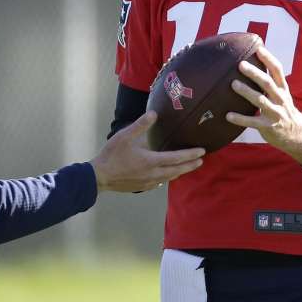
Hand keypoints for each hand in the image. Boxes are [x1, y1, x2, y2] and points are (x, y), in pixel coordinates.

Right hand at [90, 111, 204, 192]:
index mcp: (151, 161)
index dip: (190, 154)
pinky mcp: (142, 187)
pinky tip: (168, 175)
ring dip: (181, 172)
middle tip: (201, 161)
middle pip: (177, 170)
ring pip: (169, 178)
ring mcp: (148, 182)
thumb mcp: (124, 136)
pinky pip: (160, 182)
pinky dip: (169, 177)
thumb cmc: (112, 156)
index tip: (202, 151)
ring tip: (188, 167)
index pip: (176, 158)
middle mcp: (153, 174)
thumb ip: (140, 125)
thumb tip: (154, 113)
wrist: (99, 177)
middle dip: (190, 165)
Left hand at [226, 46, 301, 167]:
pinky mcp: (268, 127)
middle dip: (254, 73)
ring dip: (247, 92)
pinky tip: (228, 116)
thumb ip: (270, 83)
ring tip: (233, 84)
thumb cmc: (284, 111)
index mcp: (283, 89)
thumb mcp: (282, 95)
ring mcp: (275, 113)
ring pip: (260, 100)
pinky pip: (253, 122)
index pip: (277, 71)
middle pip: (267, 83)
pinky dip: (240, 119)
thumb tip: (253, 65)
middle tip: (241, 64)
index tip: (259, 49)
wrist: (298, 135)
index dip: (269, 59)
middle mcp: (280, 99)